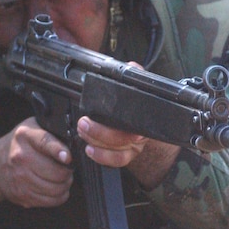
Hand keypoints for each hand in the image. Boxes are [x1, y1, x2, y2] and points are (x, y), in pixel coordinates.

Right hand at [0, 116, 73, 225]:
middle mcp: (21, 157)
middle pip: (56, 172)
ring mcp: (21, 178)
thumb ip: (50, 132)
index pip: (45, 142)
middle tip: (68, 169)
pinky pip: (51, 200)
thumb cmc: (19, 145)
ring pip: (56, 188)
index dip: (59, 151)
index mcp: (25, 136)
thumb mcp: (31, 129)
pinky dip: (59, 196)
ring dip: (65, 185)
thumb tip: (74, 142)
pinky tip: (56, 188)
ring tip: (63, 179)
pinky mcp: (23, 195)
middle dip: (68, 172)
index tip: (68, 158)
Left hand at [74, 60, 181, 188]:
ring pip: (118, 152)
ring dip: (97, 143)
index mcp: (144, 116)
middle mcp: (141, 133)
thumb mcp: (136, 84)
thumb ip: (133, 74)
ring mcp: (134, 146)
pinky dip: (101, 157)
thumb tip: (131, 66)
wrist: (146, 118)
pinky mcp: (126, 155)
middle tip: (84, 123)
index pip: (138, 121)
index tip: (106, 116)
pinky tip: (90, 149)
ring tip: (82, 132)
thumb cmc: (137, 101)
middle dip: (100, 132)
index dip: (125, 123)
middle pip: (123, 139)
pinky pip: (116, 161)